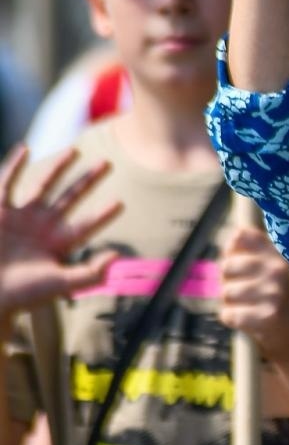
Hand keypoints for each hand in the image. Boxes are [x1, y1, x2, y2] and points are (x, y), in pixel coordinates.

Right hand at [0, 146, 121, 318]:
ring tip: (74, 151)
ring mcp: (21, 217)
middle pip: (71, 198)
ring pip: (43, 186)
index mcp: (59, 243)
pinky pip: (7, 184)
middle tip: (108, 163)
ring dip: (58, 168)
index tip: (121, 202)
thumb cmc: (23, 295)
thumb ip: (90, 273)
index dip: (103, 215)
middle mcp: (43, 226)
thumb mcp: (60, 284)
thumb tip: (118, 255)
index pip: (87, 225)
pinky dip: (14, 166)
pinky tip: (26, 149)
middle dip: (88, 181)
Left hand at [217, 227, 288, 361]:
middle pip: (226, 266)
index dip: (232, 253)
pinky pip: (228, 314)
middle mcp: (278, 270)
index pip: (239, 237)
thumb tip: (233, 236)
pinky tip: (251, 320)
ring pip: (226, 293)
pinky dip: (233, 319)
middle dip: (228, 282)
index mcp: (277, 254)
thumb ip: (245, 248)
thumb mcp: (264, 268)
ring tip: (251, 307)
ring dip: (231, 303)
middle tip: (247, 293)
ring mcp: (274, 293)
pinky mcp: (267, 316)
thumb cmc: (271, 297)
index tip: (243, 268)